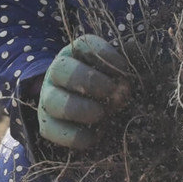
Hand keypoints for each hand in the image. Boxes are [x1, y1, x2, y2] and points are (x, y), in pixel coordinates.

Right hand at [36, 34, 131, 149]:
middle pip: (61, 69)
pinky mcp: (47, 125)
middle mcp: (58, 74)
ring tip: (100, 114)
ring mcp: (49, 99)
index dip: (104, 55)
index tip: (124, 69)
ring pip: (52, 101)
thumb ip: (126, 66)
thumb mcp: (120, 76)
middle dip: (87, 80)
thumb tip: (135, 50)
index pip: (85, 45)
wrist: (97, 120)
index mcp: (77, 55)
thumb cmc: (113, 92)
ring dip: (77, 108)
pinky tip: (94, 136)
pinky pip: (51, 130)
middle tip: (111, 92)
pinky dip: (74, 136)